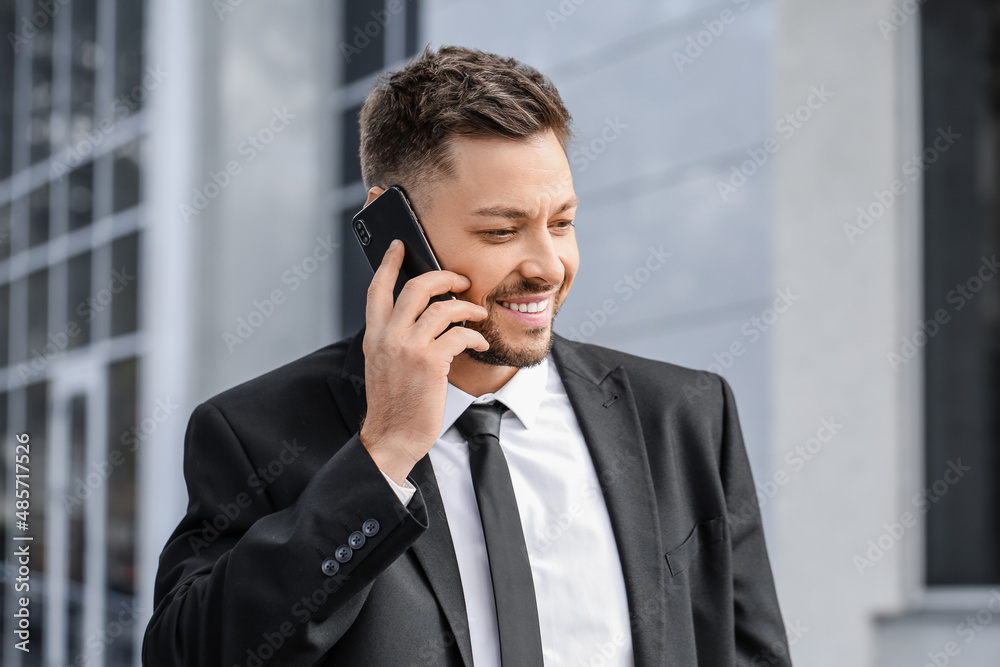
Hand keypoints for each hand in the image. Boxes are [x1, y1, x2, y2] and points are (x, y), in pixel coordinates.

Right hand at [360, 240, 488, 484]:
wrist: (392, 437)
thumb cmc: (395, 405)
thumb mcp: (384, 365)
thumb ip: (395, 340)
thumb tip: (423, 318)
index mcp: (374, 336)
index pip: (377, 290)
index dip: (388, 264)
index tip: (399, 246)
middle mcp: (387, 336)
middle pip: (416, 287)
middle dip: (444, 277)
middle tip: (462, 280)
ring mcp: (408, 347)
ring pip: (443, 308)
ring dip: (468, 308)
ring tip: (479, 314)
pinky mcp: (430, 362)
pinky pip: (459, 334)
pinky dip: (474, 335)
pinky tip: (479, 343)